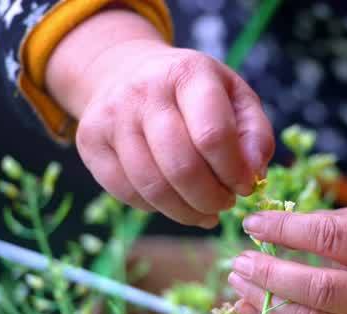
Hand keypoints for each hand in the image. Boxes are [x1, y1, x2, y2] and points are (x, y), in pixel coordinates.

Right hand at [48, 10, 273, 226]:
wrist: (126, 70)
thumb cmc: (195, 93)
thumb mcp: (237, 98)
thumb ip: (256, 134)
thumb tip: (254, 174)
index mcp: (187, 73)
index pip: (213, 136)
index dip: (234, 172)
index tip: (245, 186)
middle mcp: (143, 91)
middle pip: (181, 167)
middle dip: (212, 198)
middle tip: (226, 202)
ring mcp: (111, 116)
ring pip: (152, 186)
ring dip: (187, 210)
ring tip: (206, 209)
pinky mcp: (90, 141)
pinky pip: (127, 192)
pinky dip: (158, 208)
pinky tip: (176, 202)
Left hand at [229, 208, 346, 313]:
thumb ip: (333, 224)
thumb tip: (270, 228)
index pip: (332, 238)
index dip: (286, 230)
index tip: (253, 224)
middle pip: (321, 289)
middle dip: (271, 275)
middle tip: (240, 261)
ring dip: (266, 305)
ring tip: (239, 285)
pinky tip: (252, 310)